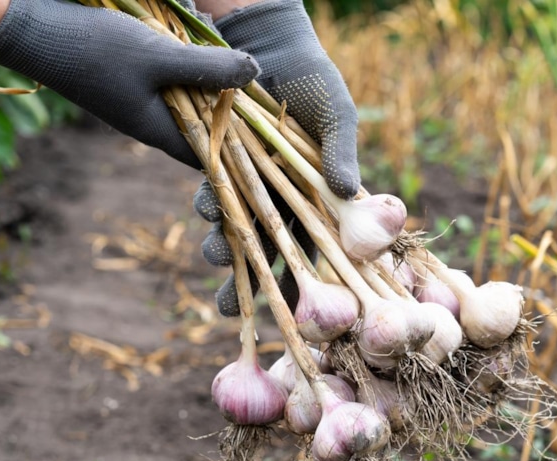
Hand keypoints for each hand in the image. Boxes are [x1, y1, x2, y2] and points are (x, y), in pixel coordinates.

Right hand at [0, 0, 259, 167]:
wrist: (35, 30)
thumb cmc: (97, 48)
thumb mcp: (159, 57)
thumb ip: (208, 68)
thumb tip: (255, 73)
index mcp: (158, 131)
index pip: (210, 154)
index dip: (241, 147)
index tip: (272, 134)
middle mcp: (150, 123)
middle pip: (203, 126)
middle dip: (231, 110)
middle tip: (259, 91)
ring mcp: (138, 102)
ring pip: (188, 101)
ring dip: (209, 84)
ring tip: (235, 65)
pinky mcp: (130, 81)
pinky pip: (170, 81)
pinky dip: (188, 69)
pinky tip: (197, 47)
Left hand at [195, 0, 358, 315]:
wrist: (269, 46)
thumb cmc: (314, 79)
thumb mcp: (336, 114)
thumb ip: (341, 152)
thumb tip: (350, 191)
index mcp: (321, 200)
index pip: (316, 253)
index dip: (304, 286)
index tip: (291, 318)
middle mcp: (286, 200)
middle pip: (270, 254)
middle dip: (249, 284)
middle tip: (229, 309)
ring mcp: (252, 186)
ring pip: (239, 230)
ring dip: (225, 247)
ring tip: (215, 254)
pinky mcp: (223, 168)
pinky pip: (215, 195)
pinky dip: (210, 205)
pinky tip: (206, 209)